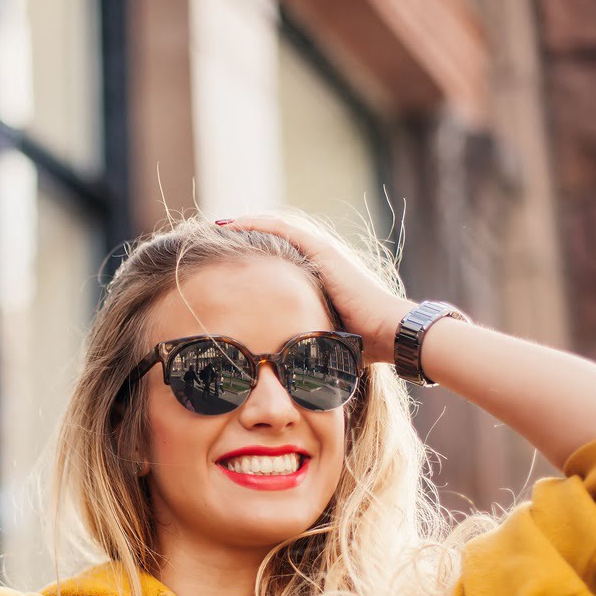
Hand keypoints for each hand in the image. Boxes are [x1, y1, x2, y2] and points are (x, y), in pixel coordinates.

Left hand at [215, 214, 414, 363]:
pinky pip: (281, 230)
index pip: (273, 261)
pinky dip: (254, 224)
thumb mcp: (315, 342)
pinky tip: (229, 225)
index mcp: (313, 280)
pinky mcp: (322, 251)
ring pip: (272, 230)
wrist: (389, 334)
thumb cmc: (360, 346)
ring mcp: (320, 253)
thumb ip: (297, 345)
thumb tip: (273, 371)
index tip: (216, 265)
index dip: (245, 259)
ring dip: (242, 227)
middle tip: (206, 242)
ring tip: (211, 228)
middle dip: (238, 240)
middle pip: (269, 242)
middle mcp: (316, 261)